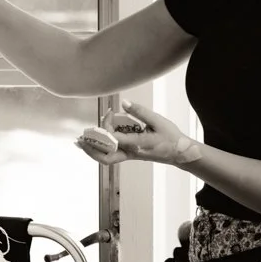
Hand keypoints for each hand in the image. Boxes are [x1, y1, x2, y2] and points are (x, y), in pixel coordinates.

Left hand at [74, 100, 203, 166]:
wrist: (181, 154)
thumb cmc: (171, 137)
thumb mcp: (158, 121)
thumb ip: (140, 111)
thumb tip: (123, 102)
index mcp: (137, 144)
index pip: (114, 138)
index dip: (106, 126)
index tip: (109, 112)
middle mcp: (132, 153)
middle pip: (105, 157)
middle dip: (90, 149)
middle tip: (79, 139)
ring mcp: (131, 156)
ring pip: (107, 159)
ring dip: (94, 151)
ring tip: (82, 142)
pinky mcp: (132, 155)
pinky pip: (113, 155)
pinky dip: (102, 150)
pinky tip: (97, 141)